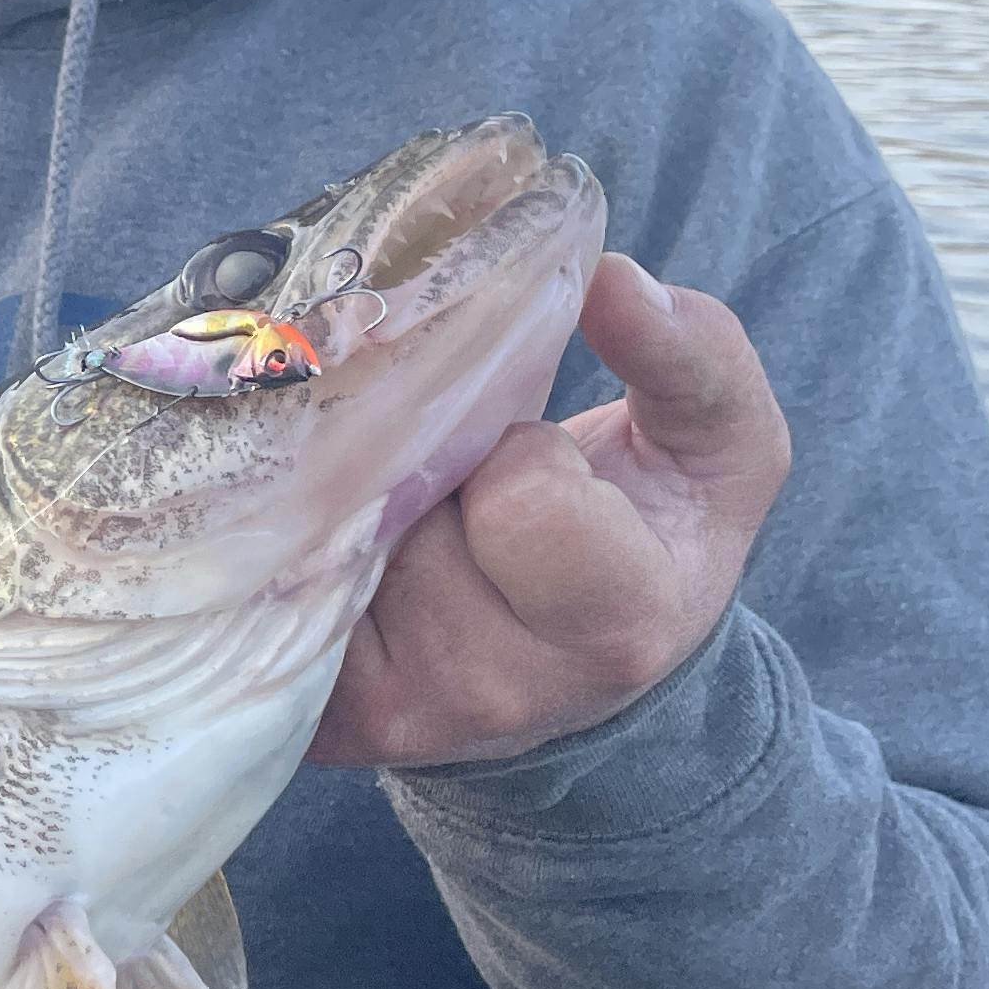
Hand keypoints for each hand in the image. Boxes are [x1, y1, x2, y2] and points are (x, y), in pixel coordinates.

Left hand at [314, 253, 788, 768]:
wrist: (580, 658)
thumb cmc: (653, 531)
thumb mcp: (719, 441)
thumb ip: (692, 352)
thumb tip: (611, 277)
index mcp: (612, 626)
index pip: (522, 499)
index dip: (521, 450)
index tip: (535, 456)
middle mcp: (493, 690)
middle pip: (402, 505)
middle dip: (422, 463)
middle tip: (458, 477)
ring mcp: (393, 711)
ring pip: (327, 533)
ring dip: (357, 495)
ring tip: (410, 510)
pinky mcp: (318, 712)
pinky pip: (270, 593)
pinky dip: (297, 540)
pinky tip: (347, 540)